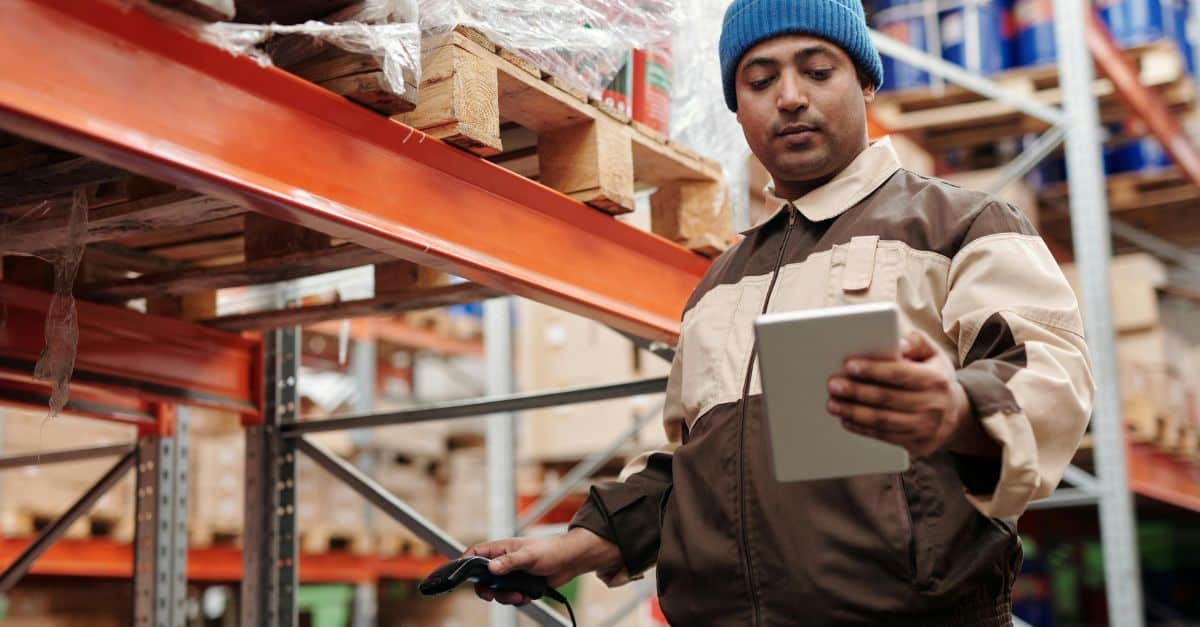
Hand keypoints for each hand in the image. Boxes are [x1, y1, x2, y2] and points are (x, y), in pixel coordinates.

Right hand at [465, 527, 620, 605]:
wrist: (570, 561)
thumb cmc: (550, 550)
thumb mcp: (529, 555)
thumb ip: (509, 562)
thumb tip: (491, 568)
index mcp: (500, 549)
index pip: (475, 553)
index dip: (466, 564)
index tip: (464, 578)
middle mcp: (503, 561)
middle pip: (482, 578)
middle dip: (487, 590)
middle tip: (492, 596)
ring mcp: (511, 574)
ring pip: (496, 591)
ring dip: (505, 597)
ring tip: (519, 595)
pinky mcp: (520, 585)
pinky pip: (510, 597)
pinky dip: (517, 599)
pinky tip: (527, 595)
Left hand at [826, 328, 971, 456]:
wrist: (955, 415)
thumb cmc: (935, 379)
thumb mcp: (933, 355)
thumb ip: (917, 342)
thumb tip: (898, 343)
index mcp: (935, 379)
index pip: (900, 373)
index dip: (874, 370)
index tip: (849, 365)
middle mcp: (933, 404)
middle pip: (887, 398)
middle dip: (856, 391)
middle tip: (833, 385)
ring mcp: (925, 427)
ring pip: (883, 420)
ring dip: (854, 412)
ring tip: (832, 404)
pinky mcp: (917, 443)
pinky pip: (884, 436)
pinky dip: (862, 429)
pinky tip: (846, 420)